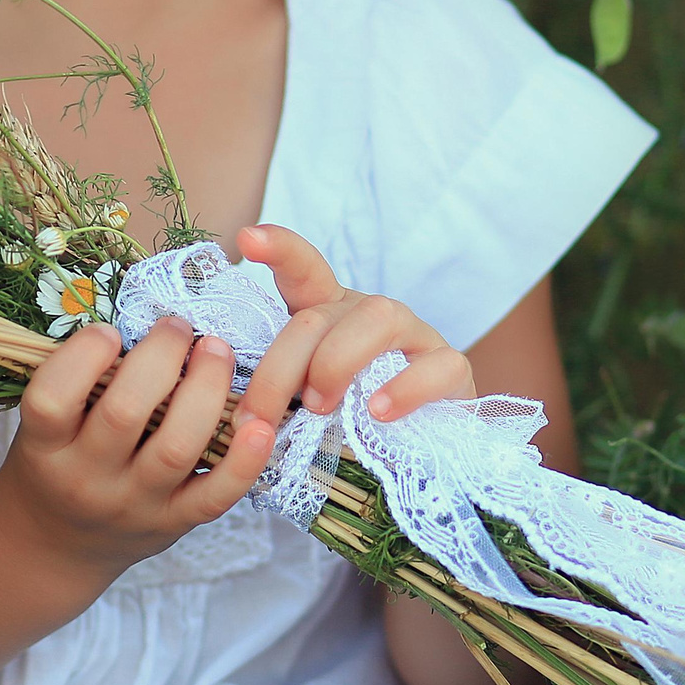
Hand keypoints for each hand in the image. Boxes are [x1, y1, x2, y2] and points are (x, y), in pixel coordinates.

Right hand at [0, 316, 277, 580]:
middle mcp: (86, 479)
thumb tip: (137, 316)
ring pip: (176, 446)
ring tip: (215, 348)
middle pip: (125, 413)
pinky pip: (216, 494)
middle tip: (178, 327)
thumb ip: (77, 383)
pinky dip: (244, 460)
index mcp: (44, 447)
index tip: (108, 331)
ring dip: (205, 389)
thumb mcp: (43, 426)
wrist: (56, 544)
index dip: (84, 355)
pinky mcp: (174, 523)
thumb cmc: (54, 461)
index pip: (52, 398)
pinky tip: (259, 422)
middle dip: (160, 356)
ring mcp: (134, 504)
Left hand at [234, 224, 474, 427]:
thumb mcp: (307, 397)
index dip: (279, 247)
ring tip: (318, 408)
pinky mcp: (452, 368)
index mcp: (331, 313)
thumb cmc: (351, 415)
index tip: (247, 238)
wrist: (422, 446)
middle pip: (318, 317)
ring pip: (376, 319)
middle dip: (278, 371)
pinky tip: (378, 412)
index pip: (304, 268)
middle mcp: (371, 313)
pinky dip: (405, 388)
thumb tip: (232, 410)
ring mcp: (416, 335)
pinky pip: (436, 365)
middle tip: (257, 419)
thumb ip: (278, 389)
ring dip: (336, 364)